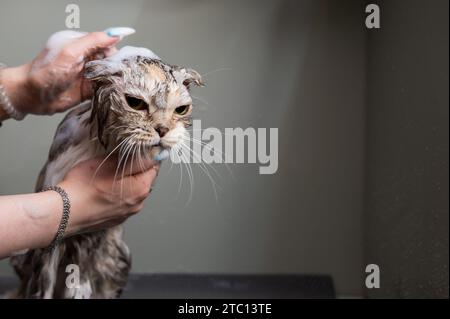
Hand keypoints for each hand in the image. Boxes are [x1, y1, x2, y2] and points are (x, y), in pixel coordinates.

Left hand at [1, 31, 119, 115]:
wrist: (33, 95)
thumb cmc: (44, 72)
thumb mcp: (70, 51)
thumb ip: (93, 41)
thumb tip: (114, 34)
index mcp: (79, 44)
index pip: (105, 44)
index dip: (112, 51)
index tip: (115, 60)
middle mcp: (84, 58)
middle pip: (109, 59)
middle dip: (113, 66)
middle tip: (110, 73)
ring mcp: (87, 74)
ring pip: (108, 74)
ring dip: (112, 78)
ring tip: (109, 83)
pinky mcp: (88, 89)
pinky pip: (104, 87)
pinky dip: (108, 89)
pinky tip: (109, 91)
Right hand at [58, 156, 158, 235]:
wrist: (63, 213)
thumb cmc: (84, 187)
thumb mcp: (110, 163)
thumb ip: (133, 159)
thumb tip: (148, 155)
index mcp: (141, 188)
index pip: (153, 167)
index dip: (145, 156)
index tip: (134, 151)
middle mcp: (138, 204)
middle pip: (144, 180)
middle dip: (134, 170)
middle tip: (116, 163)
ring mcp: (127, 214)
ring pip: (132, 191)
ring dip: (125, 183)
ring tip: (106, 178)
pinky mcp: (116, 220)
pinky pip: (122, 202)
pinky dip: (116, 195)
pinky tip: (101, 191)